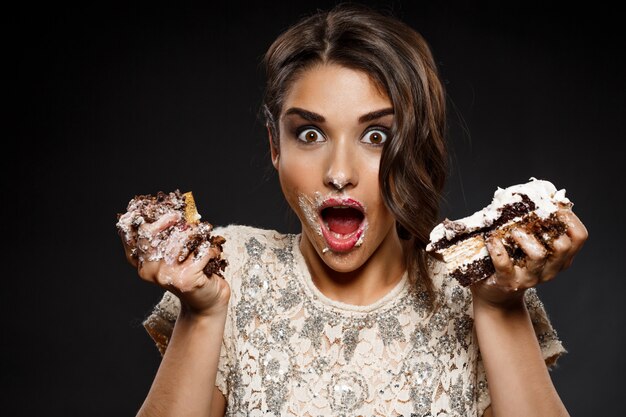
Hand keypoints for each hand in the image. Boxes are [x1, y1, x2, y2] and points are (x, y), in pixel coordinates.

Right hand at [119, 217, 229, 316]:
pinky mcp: (185, 280)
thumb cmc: (193, 271)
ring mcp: (166, 276)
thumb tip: (173, 210)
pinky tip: (211, 256)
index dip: (136, 218)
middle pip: (150, 233)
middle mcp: (150, 271)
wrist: (208, 300)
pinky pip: (202, 251)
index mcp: (142, 263)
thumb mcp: (175, 253)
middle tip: (178, 217)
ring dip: (197, 235)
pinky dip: (211, 250)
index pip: (131, 236)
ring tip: (201, 242)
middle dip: (166, 220)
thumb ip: (168, 235)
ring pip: (181, 238)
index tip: (147, 209)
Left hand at [470, 208, 587, 307]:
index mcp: (561, 258)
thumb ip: (535, 223)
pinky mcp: (508, 282)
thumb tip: (533, 190)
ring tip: (511, 230)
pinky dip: (497, 248)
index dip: (570, 218)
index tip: (554, 204)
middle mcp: (550, 269)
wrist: (495, 294)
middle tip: (530, 216)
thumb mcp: (529, 243)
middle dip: (546, 224)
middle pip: (563, 245)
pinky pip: (505, 264)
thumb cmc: (512, 260)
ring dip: (523, 236)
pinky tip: (492, 239)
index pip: (579, 237)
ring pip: (538, 255)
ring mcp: (530, 278)